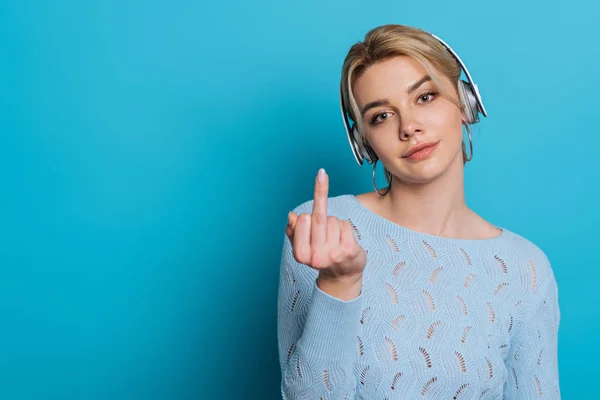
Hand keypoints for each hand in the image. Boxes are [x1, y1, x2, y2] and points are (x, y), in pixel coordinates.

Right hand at [286, 168, 366, 282]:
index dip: (305, 216)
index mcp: (301, 255)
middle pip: (318, 219)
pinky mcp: (349, 250)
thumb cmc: (320, 256)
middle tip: (320, 194)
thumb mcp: (302, 246)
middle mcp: (317, 256)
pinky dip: (344, 226)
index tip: (306, 216)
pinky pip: (345, 225)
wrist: (342, 275)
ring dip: (333, 222)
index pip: (302, 222)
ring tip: (332, 235)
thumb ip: (293, 231)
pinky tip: (343, 237)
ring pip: (333, 221)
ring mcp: (335, 254)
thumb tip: (292, 215)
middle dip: (320, 204)